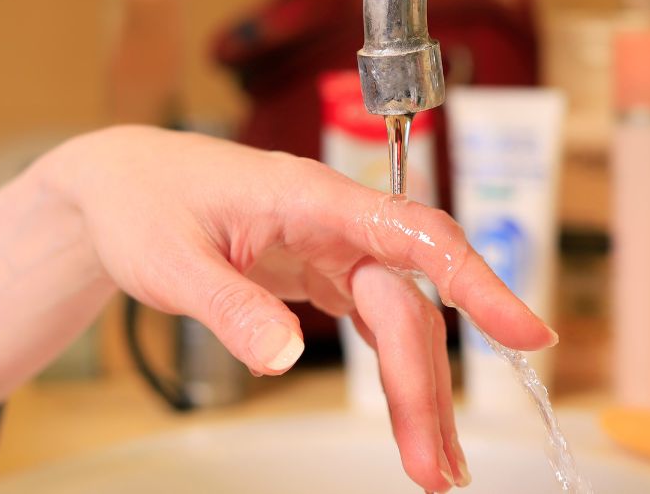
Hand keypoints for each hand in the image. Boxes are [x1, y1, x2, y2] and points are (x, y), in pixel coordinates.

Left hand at [37, 126, 556, 490]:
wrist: (122, 184)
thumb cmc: (143, 205)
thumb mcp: (169, 262)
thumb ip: (229, 307)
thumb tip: (285, 356)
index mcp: (312, 198)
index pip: (415, 235)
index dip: (478, 282)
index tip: (527, 332)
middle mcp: (337, 221)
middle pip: (409, 307)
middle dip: (426, 388)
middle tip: (438, 469)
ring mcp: (335, 248)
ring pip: (401, 322)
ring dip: (418, 393)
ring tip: (435, 467)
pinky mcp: (325, 273)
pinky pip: (378, 324)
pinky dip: (395, 373)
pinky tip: (411, 419)